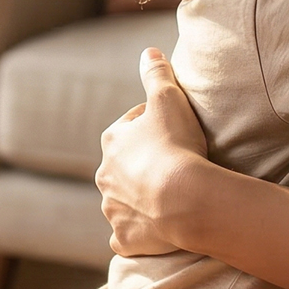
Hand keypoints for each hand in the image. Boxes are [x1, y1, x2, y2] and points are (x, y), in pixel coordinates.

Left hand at [95, 48, 211, 257]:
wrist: (183, 198)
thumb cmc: (176, 144)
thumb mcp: (168, 98)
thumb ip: (156, 73)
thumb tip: (148, 51)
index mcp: (112, 141)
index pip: (131, 127)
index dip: (154, 126)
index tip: (174, 130)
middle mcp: (105, 176)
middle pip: (124, 166)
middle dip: (142, 165)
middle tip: (172, 165)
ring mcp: (113, 209)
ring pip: (121, 201)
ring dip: (138, 199)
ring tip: (166, 198)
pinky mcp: (124, 238)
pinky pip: (126, 236)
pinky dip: (136, 233)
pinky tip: (152, 231)